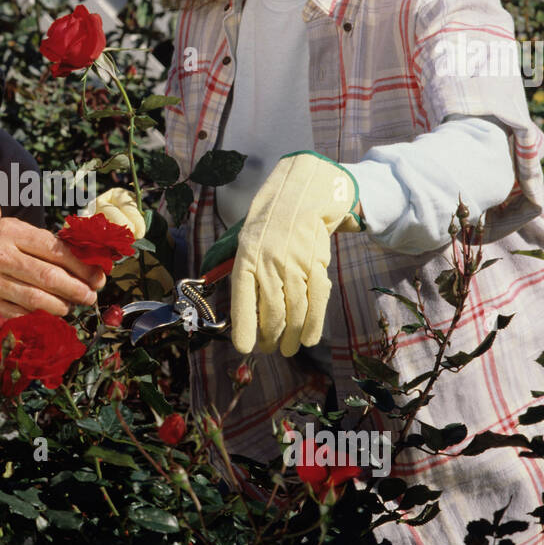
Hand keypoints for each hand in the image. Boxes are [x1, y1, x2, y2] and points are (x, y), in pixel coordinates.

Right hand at [0, 217, 104, 317]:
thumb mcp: (19, 233)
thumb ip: (49, 246)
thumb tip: (91, 268)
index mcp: (9, 231)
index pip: (53, 250)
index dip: (81, 266)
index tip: (99, 278)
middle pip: (47, 277)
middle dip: (76, 289)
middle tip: (91, 296)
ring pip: (35, 300)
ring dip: (61, 306)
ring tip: (72, 306)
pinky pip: (20, 316)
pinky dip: (40, 318)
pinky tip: (51, 317)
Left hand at [230, 151, 360, 356]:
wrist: (301, 194)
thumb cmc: (268, 224)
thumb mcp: (243, 240)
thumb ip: (236, 271)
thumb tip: (226, 302)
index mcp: (247, 256)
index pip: (243, 298)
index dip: (244, 326)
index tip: (245, 348)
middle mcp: (270, 262)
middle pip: (272, 311)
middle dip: (270, 337)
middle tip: (269, 349)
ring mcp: (296, 264)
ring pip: (295, 310)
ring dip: (291, 336)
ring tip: (286, 349)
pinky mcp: (318, 264)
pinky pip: (317, 301)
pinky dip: (313, 324)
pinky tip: (308, 338)